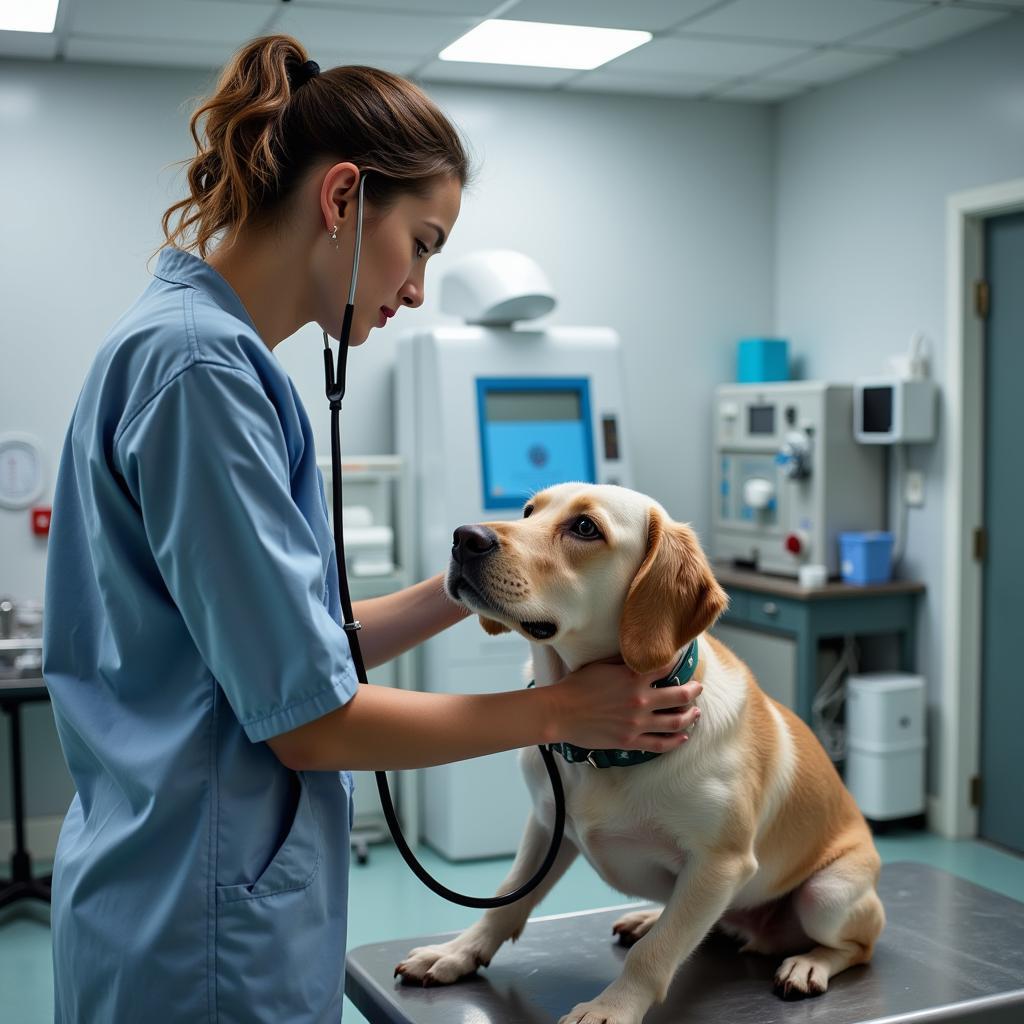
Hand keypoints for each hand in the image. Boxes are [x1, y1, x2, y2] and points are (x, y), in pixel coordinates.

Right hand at [549, 656, 701, 751]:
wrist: (560, 713)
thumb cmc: (576, 685)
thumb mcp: (601, 665)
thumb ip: (624, 662)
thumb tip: (640, 657)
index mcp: (633, 677)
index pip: (666, 666)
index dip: (678, 661)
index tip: (682, 660)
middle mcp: (641, 699)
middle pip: (680, 695)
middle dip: (693, 690)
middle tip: (698, 688)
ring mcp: (637, 723)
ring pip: (676, 721)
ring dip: (690, 716)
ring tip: (696, 713)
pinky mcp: (630, 741)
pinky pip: (660, 743)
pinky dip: (675, 741)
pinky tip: (683, 737)